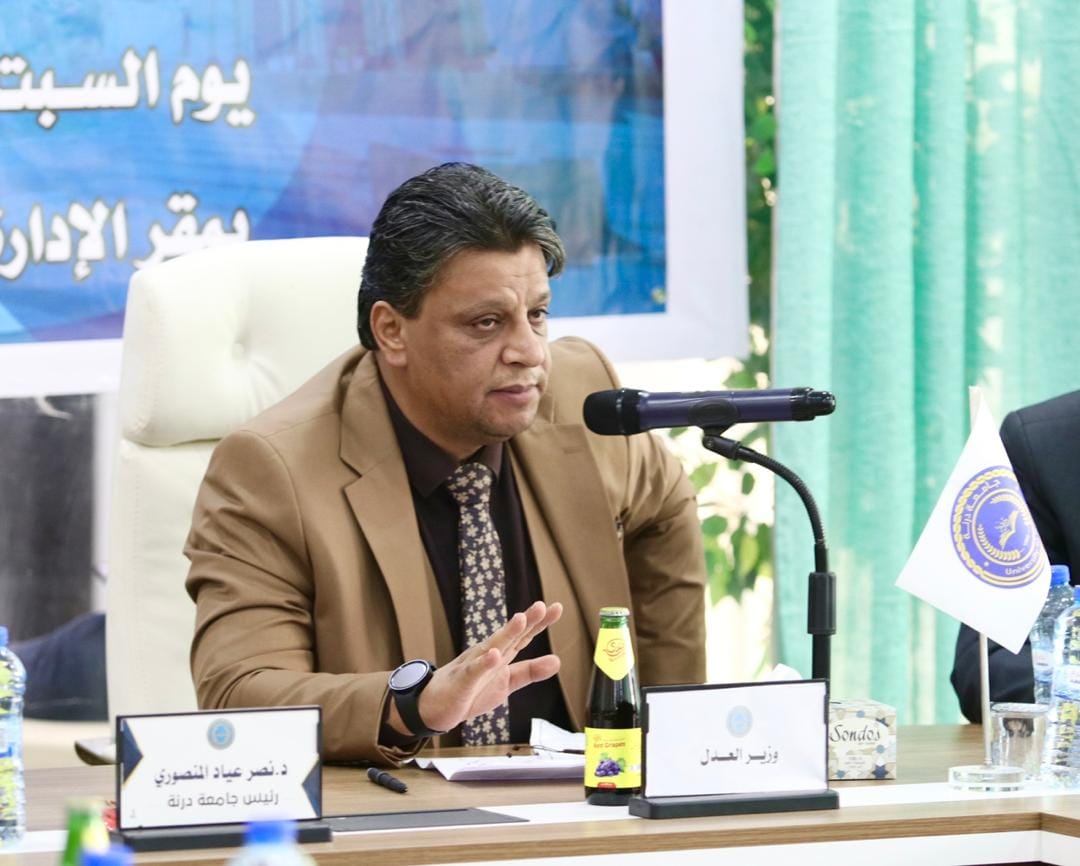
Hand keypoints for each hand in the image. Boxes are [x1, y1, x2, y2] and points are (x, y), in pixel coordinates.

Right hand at [387, 600, 562, 736]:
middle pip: (510, 636)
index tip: (557, 608)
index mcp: (501, 654)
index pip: (523, 636)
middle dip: (525, 621)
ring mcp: (474, 666)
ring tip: (520, 619)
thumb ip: (530, 671)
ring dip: (506, 633)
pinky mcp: (462, 681)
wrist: (434, 705)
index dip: (540, 623)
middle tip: (540, 605)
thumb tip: (558, 660)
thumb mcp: (507, 683)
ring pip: (492, 647)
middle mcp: (488, 654)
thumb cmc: (471, 691)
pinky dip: (484, 664)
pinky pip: (473, 672)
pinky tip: (494, 656)